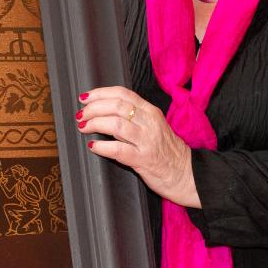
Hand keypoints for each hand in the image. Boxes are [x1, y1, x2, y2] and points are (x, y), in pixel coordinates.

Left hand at [77, 86, 200, 207]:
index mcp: (150, 111)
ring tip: (83, 128)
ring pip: (116, 124)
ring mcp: (147, 141)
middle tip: (81, 115)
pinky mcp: (144, 159)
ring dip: (94, 124)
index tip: (85, 97)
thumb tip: (103, 112)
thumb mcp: (152, 126)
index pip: (122, 94)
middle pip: (116, 106)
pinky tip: (93, 146)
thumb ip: (132, 118)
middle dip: (93, 108)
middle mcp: (149, 122)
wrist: (186, 173)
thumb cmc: (166, 150)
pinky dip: (102, 147)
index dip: (100, 93)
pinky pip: (118, 150)